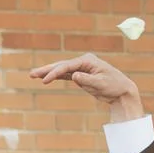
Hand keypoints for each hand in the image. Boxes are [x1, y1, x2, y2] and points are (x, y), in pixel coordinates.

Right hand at [29, 53, 145, 123]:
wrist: (122, 91)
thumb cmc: (114, 86)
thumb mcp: (101, 84)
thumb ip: (87, 79)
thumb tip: (74, 76)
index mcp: (88, 61)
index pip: (67, 66)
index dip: (55, 73)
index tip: (45, 80)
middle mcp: (83, 62)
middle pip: (61, 65)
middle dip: (46, 70)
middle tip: (31, 74)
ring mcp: (81, 68)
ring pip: (61, 70)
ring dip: (48, 73)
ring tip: (33, 75)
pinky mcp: (80, 75)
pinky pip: (65, 75)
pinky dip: (56, 76)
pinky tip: (45, 78)